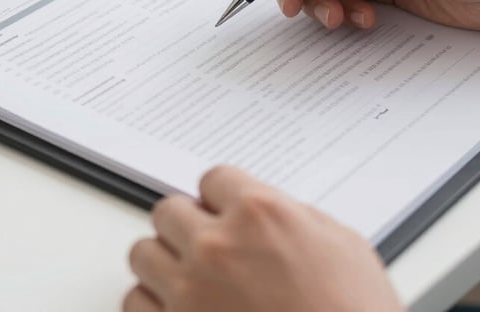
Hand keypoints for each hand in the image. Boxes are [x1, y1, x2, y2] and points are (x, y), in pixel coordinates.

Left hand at [124, 166, 401, 311]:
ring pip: (143, 252)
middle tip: (207, 244)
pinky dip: (153, 304)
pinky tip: (179, 309)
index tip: (225, 212)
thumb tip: (269, 212)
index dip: (222, 198)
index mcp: (261, 214)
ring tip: (190, 278)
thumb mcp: (344, 247)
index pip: (213, 179)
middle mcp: (218, 246)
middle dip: (188, 225)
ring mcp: (190, 292)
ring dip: (165, 262)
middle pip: (168, 210)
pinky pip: (135, 301)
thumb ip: (295, 217)